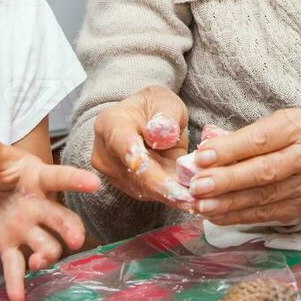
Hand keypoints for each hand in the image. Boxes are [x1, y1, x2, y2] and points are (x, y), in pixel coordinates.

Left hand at [0, 119, 99, 300]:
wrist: (1, 192)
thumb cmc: (7, 170)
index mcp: (39, 181)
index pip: (59, 178)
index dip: (76, 180)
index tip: (94, 183)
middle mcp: (41, 207)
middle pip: (61, 218)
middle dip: (69, 228)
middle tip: (75, 239)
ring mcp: (30, 229)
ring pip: (46, 243)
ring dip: (46, 254)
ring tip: (38, 263)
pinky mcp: (13, 247)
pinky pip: (17, 267)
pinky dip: (17, 283)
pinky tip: (17, 299)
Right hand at [90, 85, 189, 206]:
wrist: (146, 119)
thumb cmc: (156, 107)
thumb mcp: (166, 101)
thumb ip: (166, 115)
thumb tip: (164, 134)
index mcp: (110, 123)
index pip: (121, 143)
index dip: (138, 159)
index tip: (155, 174)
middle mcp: (106, 152)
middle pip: (132, 173)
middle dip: (161, 187)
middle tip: (187, 197)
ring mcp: (113, 173)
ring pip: (141, 188)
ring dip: (168, 195)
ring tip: (194, 199)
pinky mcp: (126, 186)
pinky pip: (149, 194)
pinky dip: (169, 196)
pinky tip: (189, 199)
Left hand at [188, 108, 300, 225]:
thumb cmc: (293, 133)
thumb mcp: (273, 123)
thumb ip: (240, 138)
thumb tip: (202, 158)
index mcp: (298, 127)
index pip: (261, 140)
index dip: (230, 150)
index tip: (201, 157)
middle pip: (264, 171)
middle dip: (227, 181)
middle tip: (197, 187)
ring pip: (263, 197)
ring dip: (228, 203)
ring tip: (200, 205)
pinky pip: (264, 214)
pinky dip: (237, 216)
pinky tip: (216, 215)